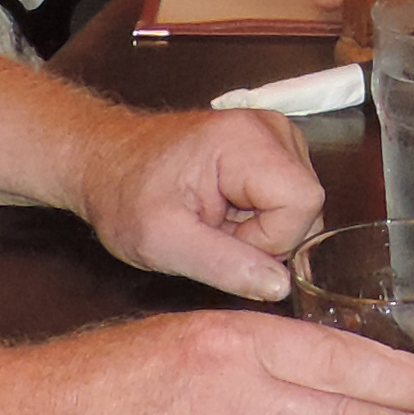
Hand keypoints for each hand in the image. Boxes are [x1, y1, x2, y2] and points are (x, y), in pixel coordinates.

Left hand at [77, 104, 329, 298]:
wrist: (106, 162)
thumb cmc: (125, 194)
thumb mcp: (162, 241)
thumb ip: (223, 265)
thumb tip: (280, 286)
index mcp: (245, 140)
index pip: (303, 203)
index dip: (271, 239)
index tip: (222, 241)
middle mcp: (269, 128)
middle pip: (306, 204)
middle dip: (266, 237)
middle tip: (213, 235)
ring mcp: (274, 134)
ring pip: (301, 205)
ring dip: (263, 229)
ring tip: (214, 223)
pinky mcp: (272, 146)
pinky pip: (290, 197)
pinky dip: (261, 217)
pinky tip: (224, 213)